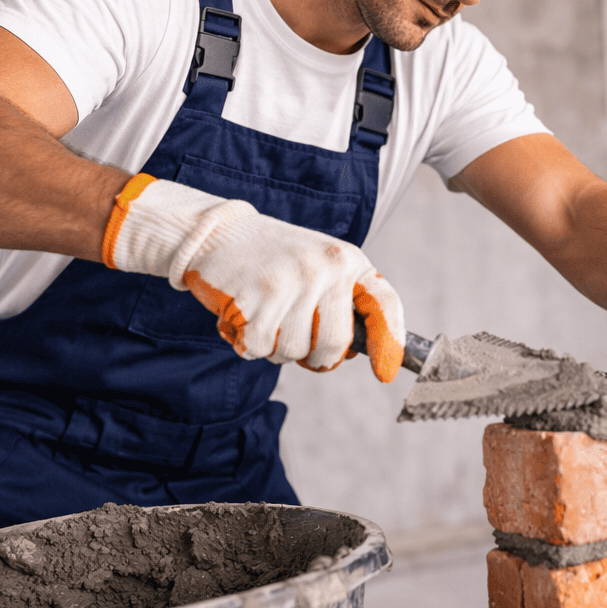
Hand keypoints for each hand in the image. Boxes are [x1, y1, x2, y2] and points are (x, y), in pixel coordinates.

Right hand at [102, 174, 405, 380]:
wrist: (217, 234)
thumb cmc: (272, 259)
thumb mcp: (319, 266)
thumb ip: (341, 301)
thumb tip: (357, 352)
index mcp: (346, 260)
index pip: (382, 305)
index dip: (389, 343)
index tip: (385, 373)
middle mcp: (323, 270)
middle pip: (334, 346)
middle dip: (314, 355)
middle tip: (292, 332)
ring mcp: (289, 285)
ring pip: (293, 352)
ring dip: (275, 346)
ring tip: (263, 311)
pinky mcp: (255, 302)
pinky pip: (259, 350)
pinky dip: (247, 343)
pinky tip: (243, 314)